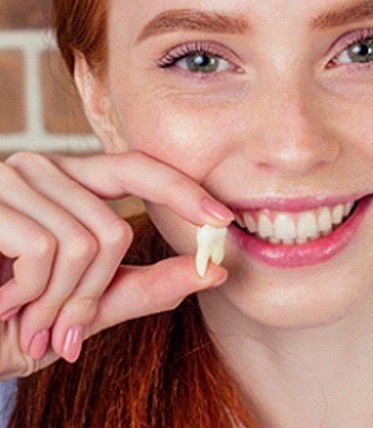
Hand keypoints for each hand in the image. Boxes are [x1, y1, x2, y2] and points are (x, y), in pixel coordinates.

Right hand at [0, 151, 231, 378]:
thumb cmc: (4, 318)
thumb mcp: (80, 308)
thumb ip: (143, 287)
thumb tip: (214, 271)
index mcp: (69, 184)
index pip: (139, 169)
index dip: (183, 190)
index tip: (224, 220)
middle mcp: (43, 169)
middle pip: (115, 228)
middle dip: (91, 296)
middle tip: (58, 330)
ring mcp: (14, 178)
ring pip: (88, 244)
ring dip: (57, 304)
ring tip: (18, 315)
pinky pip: (50, 251)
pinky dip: (31, 295)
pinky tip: (0, 299)